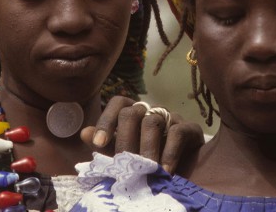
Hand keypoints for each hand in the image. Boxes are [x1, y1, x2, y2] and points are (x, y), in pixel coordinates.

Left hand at [80, 95, 204, 173]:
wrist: (186, 172)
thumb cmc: (148, 161)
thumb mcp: (125, 155)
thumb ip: (107, 145)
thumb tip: (84, 133)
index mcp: (133, 113)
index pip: (117, 103)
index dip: (106, 121)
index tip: (97, 144)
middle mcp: (151, 111)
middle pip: (132, 112)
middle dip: (124, 139)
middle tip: (125, 164)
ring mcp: (171, 117)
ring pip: (152, 121)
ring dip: (146, 148)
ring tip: (146, 171)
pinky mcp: (190, 128)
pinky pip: (177, 132)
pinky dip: (169, 152)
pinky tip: (165, 170)